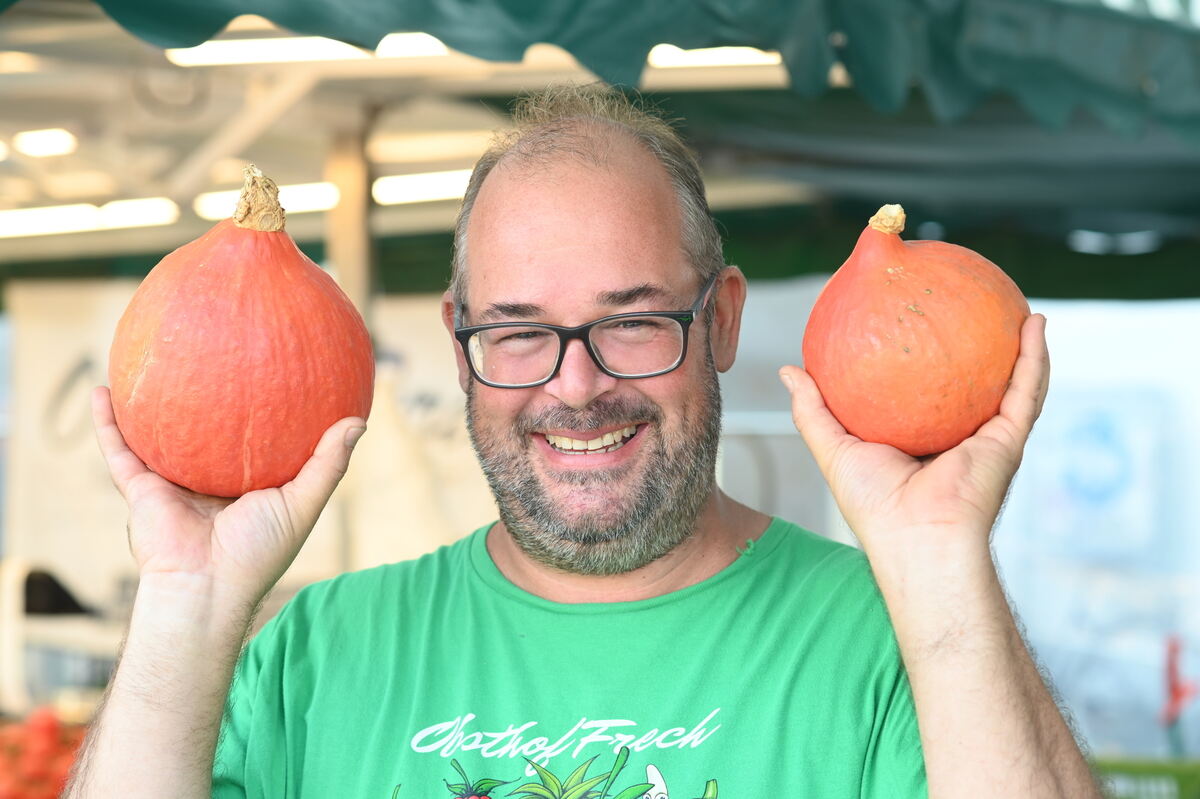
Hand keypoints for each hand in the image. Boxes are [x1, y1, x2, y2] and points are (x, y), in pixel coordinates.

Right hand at [92, 386, 365, 613]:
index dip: (263, 410)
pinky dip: (108, 422)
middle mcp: (208, 482)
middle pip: (204, 433)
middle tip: (211, 352)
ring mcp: (172, 484)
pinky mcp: (141, 490)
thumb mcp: (303, 503)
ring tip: (148, 361)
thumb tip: (359, 421)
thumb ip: (329, 464)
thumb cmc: (258, 552)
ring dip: (147, 403)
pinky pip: (119, 449)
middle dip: (204, 397)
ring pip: (156, 435)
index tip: (273, 371)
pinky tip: (102, 388)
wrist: (205, 588)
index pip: (256, 441)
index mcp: (247, 486)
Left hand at [779, 314, 1048, 558]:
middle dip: (972, 347)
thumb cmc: (873, 503)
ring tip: (1015, 302)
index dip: (919, 361)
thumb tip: (789, 370)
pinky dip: (1036, 357)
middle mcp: (956, 437)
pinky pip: (1027, 390)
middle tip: (965, 301)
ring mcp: (987, 438)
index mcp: (918, 441)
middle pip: (968, 385)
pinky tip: (1035, 322)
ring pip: (1009, 382)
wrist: (917, 538)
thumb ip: (812, 410)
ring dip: (1018, 343)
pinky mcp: (1009, 440)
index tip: (911, 319)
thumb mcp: (834, 447)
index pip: (921, 395)